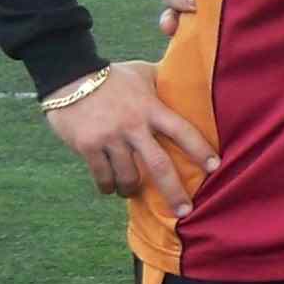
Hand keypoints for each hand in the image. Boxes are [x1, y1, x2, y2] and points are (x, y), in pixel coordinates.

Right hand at [45, 63, 214, 213]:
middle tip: (185, 211)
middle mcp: (133, 125)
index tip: (215, 166)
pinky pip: (102, 175)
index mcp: (151, 108)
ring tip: (131, 192)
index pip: (183, 131)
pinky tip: (109, 189)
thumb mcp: (142, 73)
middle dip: (174, 191)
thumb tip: (187, 77)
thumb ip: (163, 82)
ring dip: (131, 189)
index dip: (200, 149)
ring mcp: (109, 137)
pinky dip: (107, 186)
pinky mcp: (87, 145)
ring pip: (127, 176)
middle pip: (159, 165)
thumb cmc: (112, 75)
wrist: (67, 73)